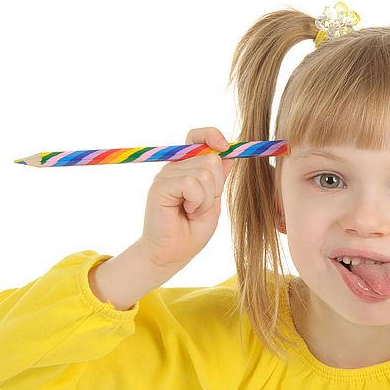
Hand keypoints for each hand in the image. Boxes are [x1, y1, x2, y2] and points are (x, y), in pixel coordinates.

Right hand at [138, 127, 235, 269]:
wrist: (171, 254)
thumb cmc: (191, 231)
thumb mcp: (213, 202)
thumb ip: (219, 179)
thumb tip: (229, 155)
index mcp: (187, 167)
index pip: (198, 136)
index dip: (212, 135)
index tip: (225, 146)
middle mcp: (175, 167)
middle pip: (211, 159)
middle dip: (216, 187)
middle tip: (201, 206)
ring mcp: (166, 175)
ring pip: (204, 173)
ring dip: (206, 199)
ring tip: (192, 212)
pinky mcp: (160, 187)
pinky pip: (191, 184)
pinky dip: (197, 202)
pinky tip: (187, 212)